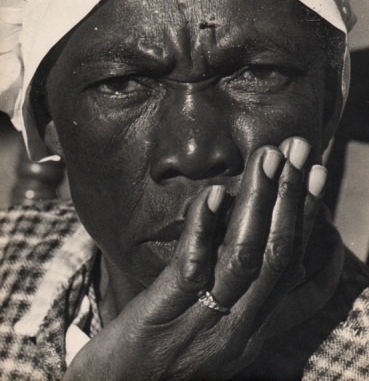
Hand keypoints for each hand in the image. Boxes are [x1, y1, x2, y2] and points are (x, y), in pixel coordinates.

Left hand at [64, 137, 326, 380]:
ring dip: (259, 203)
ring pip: (244, 257)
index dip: (314, 226)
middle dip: (295, 198)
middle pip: (279, 256)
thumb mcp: (218, 329)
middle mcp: (240, 329)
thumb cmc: (167, 353)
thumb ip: (242, 293)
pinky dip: (203, 227)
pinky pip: (190, 266)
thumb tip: (254, 237)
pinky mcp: (163, 315)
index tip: (318, 181)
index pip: (301, 277)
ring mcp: (204, 322)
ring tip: (268, 158)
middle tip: (302, 151)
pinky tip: (214, 193)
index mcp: (256, 331)